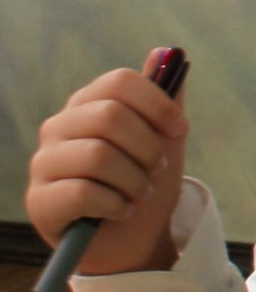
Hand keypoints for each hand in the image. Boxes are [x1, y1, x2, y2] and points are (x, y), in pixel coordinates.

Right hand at [25, 67, 190, 273]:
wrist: (131, 240)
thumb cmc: (144, 184)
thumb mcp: (164, 141)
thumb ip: (165, 100)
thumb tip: (166, 51)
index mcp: (88, 105)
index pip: (119, 82)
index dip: (157, 104)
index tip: (180, 130)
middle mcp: (58, 128)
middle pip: (110, 116)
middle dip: (147, 147)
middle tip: (156, 170)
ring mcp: (44, 164)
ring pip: (98, 156)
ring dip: (134, 180)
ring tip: (139, 193)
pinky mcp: (39, 201)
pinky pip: (83, 192)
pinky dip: (116, 204)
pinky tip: (121, 211)